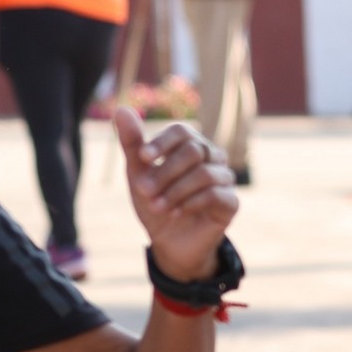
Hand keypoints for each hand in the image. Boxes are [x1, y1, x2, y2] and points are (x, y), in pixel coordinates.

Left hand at [112, 104, 237, 284]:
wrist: (168, 241)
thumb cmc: (154, 201)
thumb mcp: (138, 173)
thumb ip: (132, 143)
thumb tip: (121, 109)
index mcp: (190, 145)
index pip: (182, 131)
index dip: (162, 143)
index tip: (142, 158)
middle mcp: (212, 157)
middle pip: (194, 151)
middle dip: (165, 172)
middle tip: (144, 191)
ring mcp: (224, 179)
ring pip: (204, 173)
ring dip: (175, 191)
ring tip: (157, 207)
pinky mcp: (231, 202)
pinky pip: (217, 194)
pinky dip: (192, 202)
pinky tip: (176, 213)